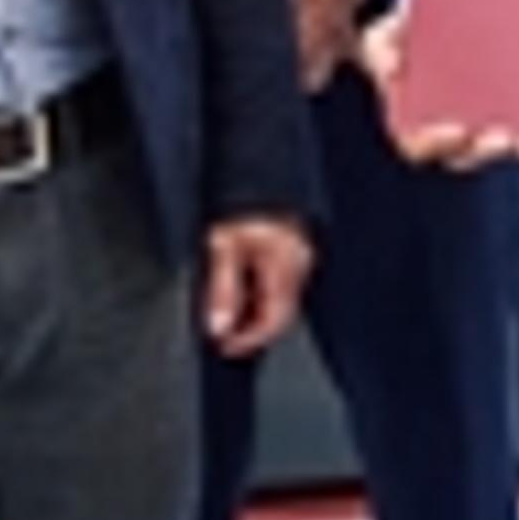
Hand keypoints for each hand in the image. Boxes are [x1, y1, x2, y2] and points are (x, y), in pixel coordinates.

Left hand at [201, 216, 313, 358]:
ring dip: (252, 316)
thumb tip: (219, 327)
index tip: (223, 346)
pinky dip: (257, 298)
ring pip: (279, 302)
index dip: (248, 339)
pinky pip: (277, 286)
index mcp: (286, 265)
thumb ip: (223, 291)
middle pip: (280, 314)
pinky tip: (239, 296)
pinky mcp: (292, 253)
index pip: (275, 319)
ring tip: (224, 317)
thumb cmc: (241, 206)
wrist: (257, 172)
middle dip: (250, 331)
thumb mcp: (223, 248)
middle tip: (222, 337)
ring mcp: (299, 258)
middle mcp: (299, 264)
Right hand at [358, 12, 518, 171]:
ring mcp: (473, 126)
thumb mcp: (384, 36)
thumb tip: (391, 67)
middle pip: (463, 154)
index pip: (418, 144)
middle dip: (484, 150)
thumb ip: (381, 48)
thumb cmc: (404, 35)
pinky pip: (516, 133)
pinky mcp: (499, 115)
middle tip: (503, 138)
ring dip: (513, 147)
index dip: (437, 142)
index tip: (457, 129)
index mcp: (409, 121)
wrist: (436, 22)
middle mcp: (442, 132)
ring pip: (494, 148)